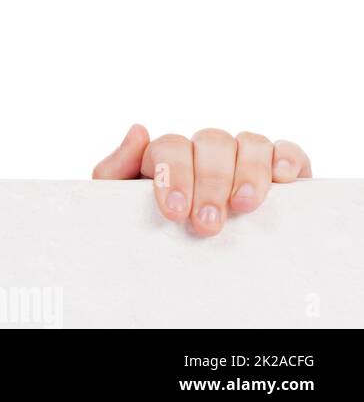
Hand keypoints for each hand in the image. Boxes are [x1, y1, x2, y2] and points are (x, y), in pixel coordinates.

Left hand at [92, 125, 310, 236]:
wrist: (181, 271)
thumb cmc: (151, 233)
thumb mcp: (121, 208)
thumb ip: (116, 170)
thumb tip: (138, 130)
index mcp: (168, 157)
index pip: (170, 147)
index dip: (174, 174)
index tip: (176, 212)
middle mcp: (205, 151)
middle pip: (211, 143)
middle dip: (210, 183)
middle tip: (208, 223)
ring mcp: (242, 157)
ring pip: (249, 143)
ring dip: (247, 172)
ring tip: (243, 206)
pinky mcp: (278, 169)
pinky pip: (286, 150)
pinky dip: (286, 158)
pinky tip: (282, 178)